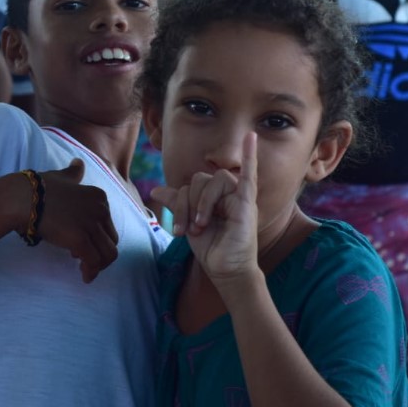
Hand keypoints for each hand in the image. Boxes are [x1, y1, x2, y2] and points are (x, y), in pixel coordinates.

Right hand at [36, 159, 119, 282]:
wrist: (21, 198)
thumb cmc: (37, 189)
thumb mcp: (61, 177)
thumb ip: (73, 173)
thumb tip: (78, 162)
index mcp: (99, 196)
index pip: (108, 224)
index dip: (97, 236)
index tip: (82, 241)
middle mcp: (100, 209)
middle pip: (111, 240)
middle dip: (100, 252)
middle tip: (82, 258)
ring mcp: (91, 224)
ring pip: (108, 254)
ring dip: (99, 266)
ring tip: (85, 271)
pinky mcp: (80, 239)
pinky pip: (94, 262)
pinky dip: (91, 272)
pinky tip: (84, 277)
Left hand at [150, 132, 259, 293]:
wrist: (225, 270)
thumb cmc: (211, 247)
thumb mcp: (188, 222)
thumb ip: (177, 203)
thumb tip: (156, 190)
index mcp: (212, 195)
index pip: (189, 185)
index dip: (179, 203)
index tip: (179, 231)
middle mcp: (225, 193)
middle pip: (198, 180)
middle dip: (187, 204)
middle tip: (190, 229)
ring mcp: (237, 196)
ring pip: (212, 180)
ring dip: (201, 204)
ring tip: (202, 226)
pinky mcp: (246, 203)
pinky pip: (250, 174)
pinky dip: (250, 154)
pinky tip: (250, 137)